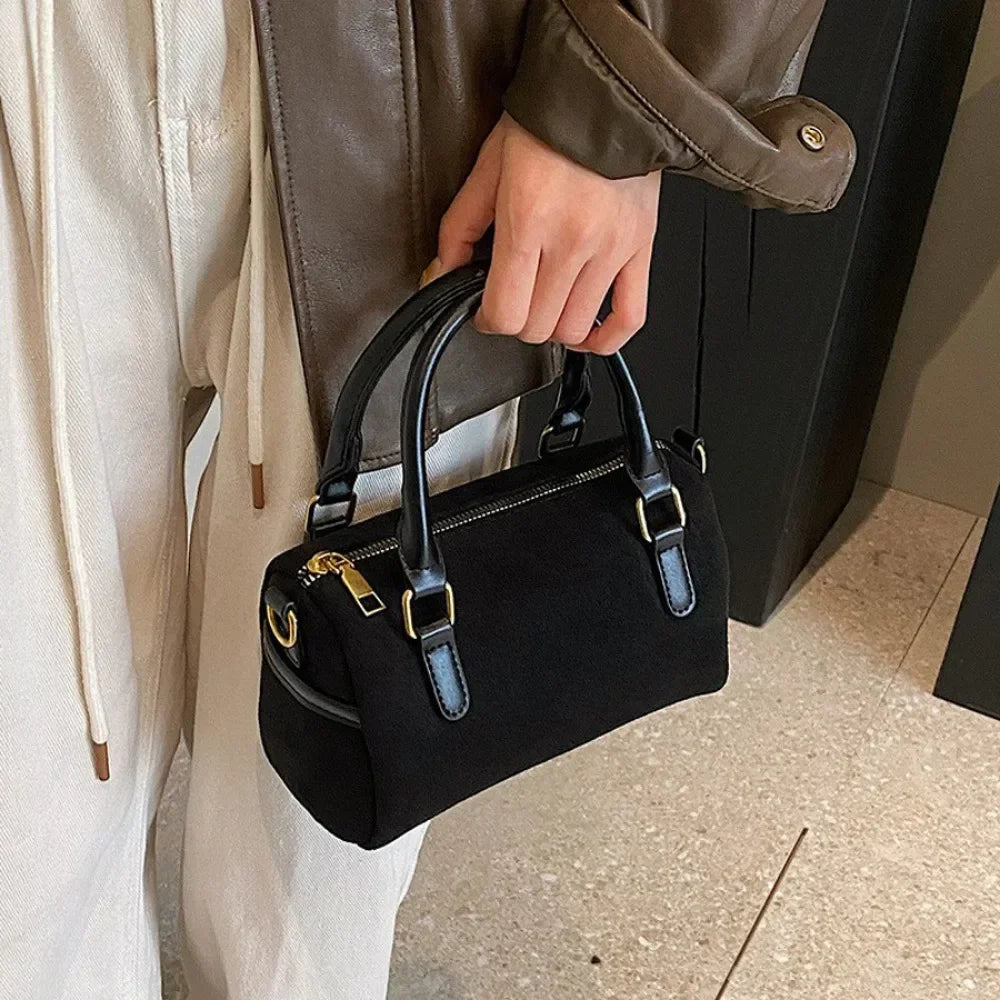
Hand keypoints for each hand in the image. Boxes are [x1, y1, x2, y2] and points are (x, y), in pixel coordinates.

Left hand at [426, 114, 660, 354]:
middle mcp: (573, 240)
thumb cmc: (547, 124)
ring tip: (546, 305)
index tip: (485, 311)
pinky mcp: (640, 248)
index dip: (488, 321)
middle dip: (518, 322)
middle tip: (514, 301)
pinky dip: (606, 338)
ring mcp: (610, 249)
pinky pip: (629, 316)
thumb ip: (459, 227)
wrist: (606, 91)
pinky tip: (588, 335)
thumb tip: (441, 273)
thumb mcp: (488, 168)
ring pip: (575, 328)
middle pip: (538, 326)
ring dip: (554, 327)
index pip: (505, 311)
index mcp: (529, 220)